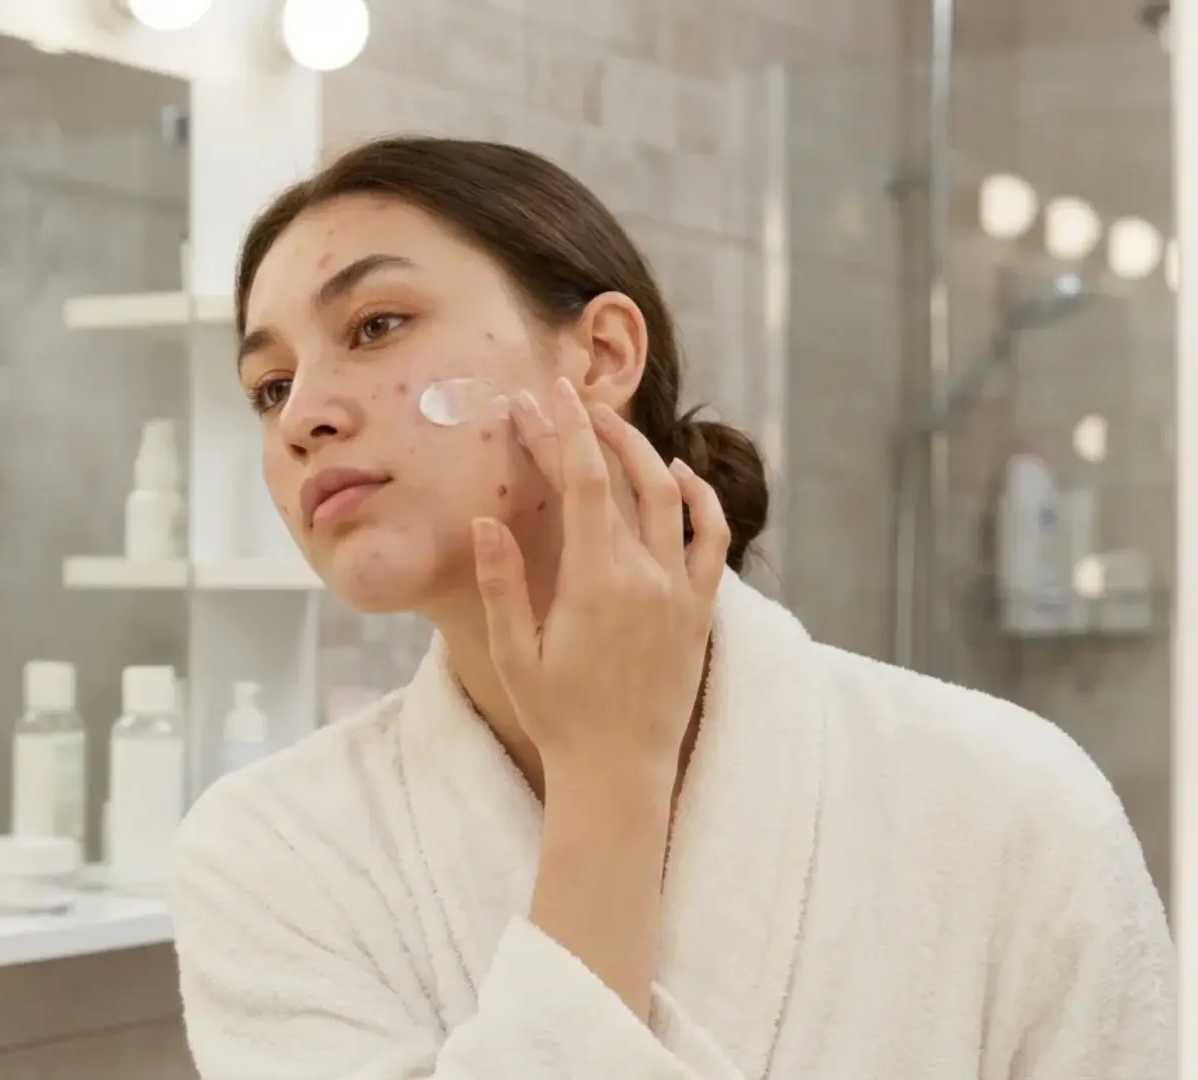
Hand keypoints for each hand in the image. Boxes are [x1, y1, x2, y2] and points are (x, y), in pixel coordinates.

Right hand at [471, 378, 728, 792]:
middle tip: (565, 402)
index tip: (542, 397)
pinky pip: (711, 538)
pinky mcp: (699, 610)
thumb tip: (487, 521)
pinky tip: (679, 476)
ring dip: (643, 452)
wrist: (620, 771)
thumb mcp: (514, 653)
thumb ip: (503, 583)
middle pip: (621, 478)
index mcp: (596, 582)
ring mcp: (680, 592)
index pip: (582, 482)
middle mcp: (646, 577)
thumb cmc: (558, 717)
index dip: (560, 432)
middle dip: (591, 430)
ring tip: (612, 426)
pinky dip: (700, 499)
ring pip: (671, 496)